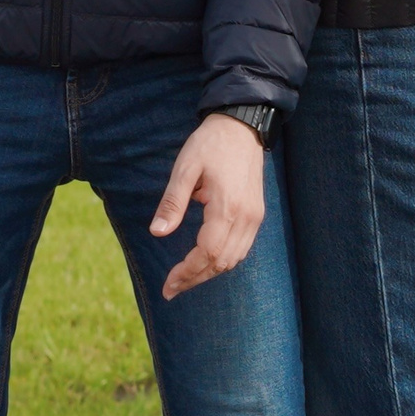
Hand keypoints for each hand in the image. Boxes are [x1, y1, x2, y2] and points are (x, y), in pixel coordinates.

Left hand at [151, 113, 266, 298]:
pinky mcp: (256, 215)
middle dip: (195, 278)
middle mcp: (246, 218)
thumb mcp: (185, 168)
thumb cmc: (210, 144)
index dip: (188, 272)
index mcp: (227, 207)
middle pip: (222, 262)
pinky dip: (223, 261)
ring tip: (184, 280)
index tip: (168, 284)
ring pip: (234, 259)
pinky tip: (205, 262)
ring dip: (209, 273)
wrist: (242, 126)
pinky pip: (241, 249)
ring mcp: (254, 218)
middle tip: (171, 289)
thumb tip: (157, 232)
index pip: (208, 253)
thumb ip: (172, 202)